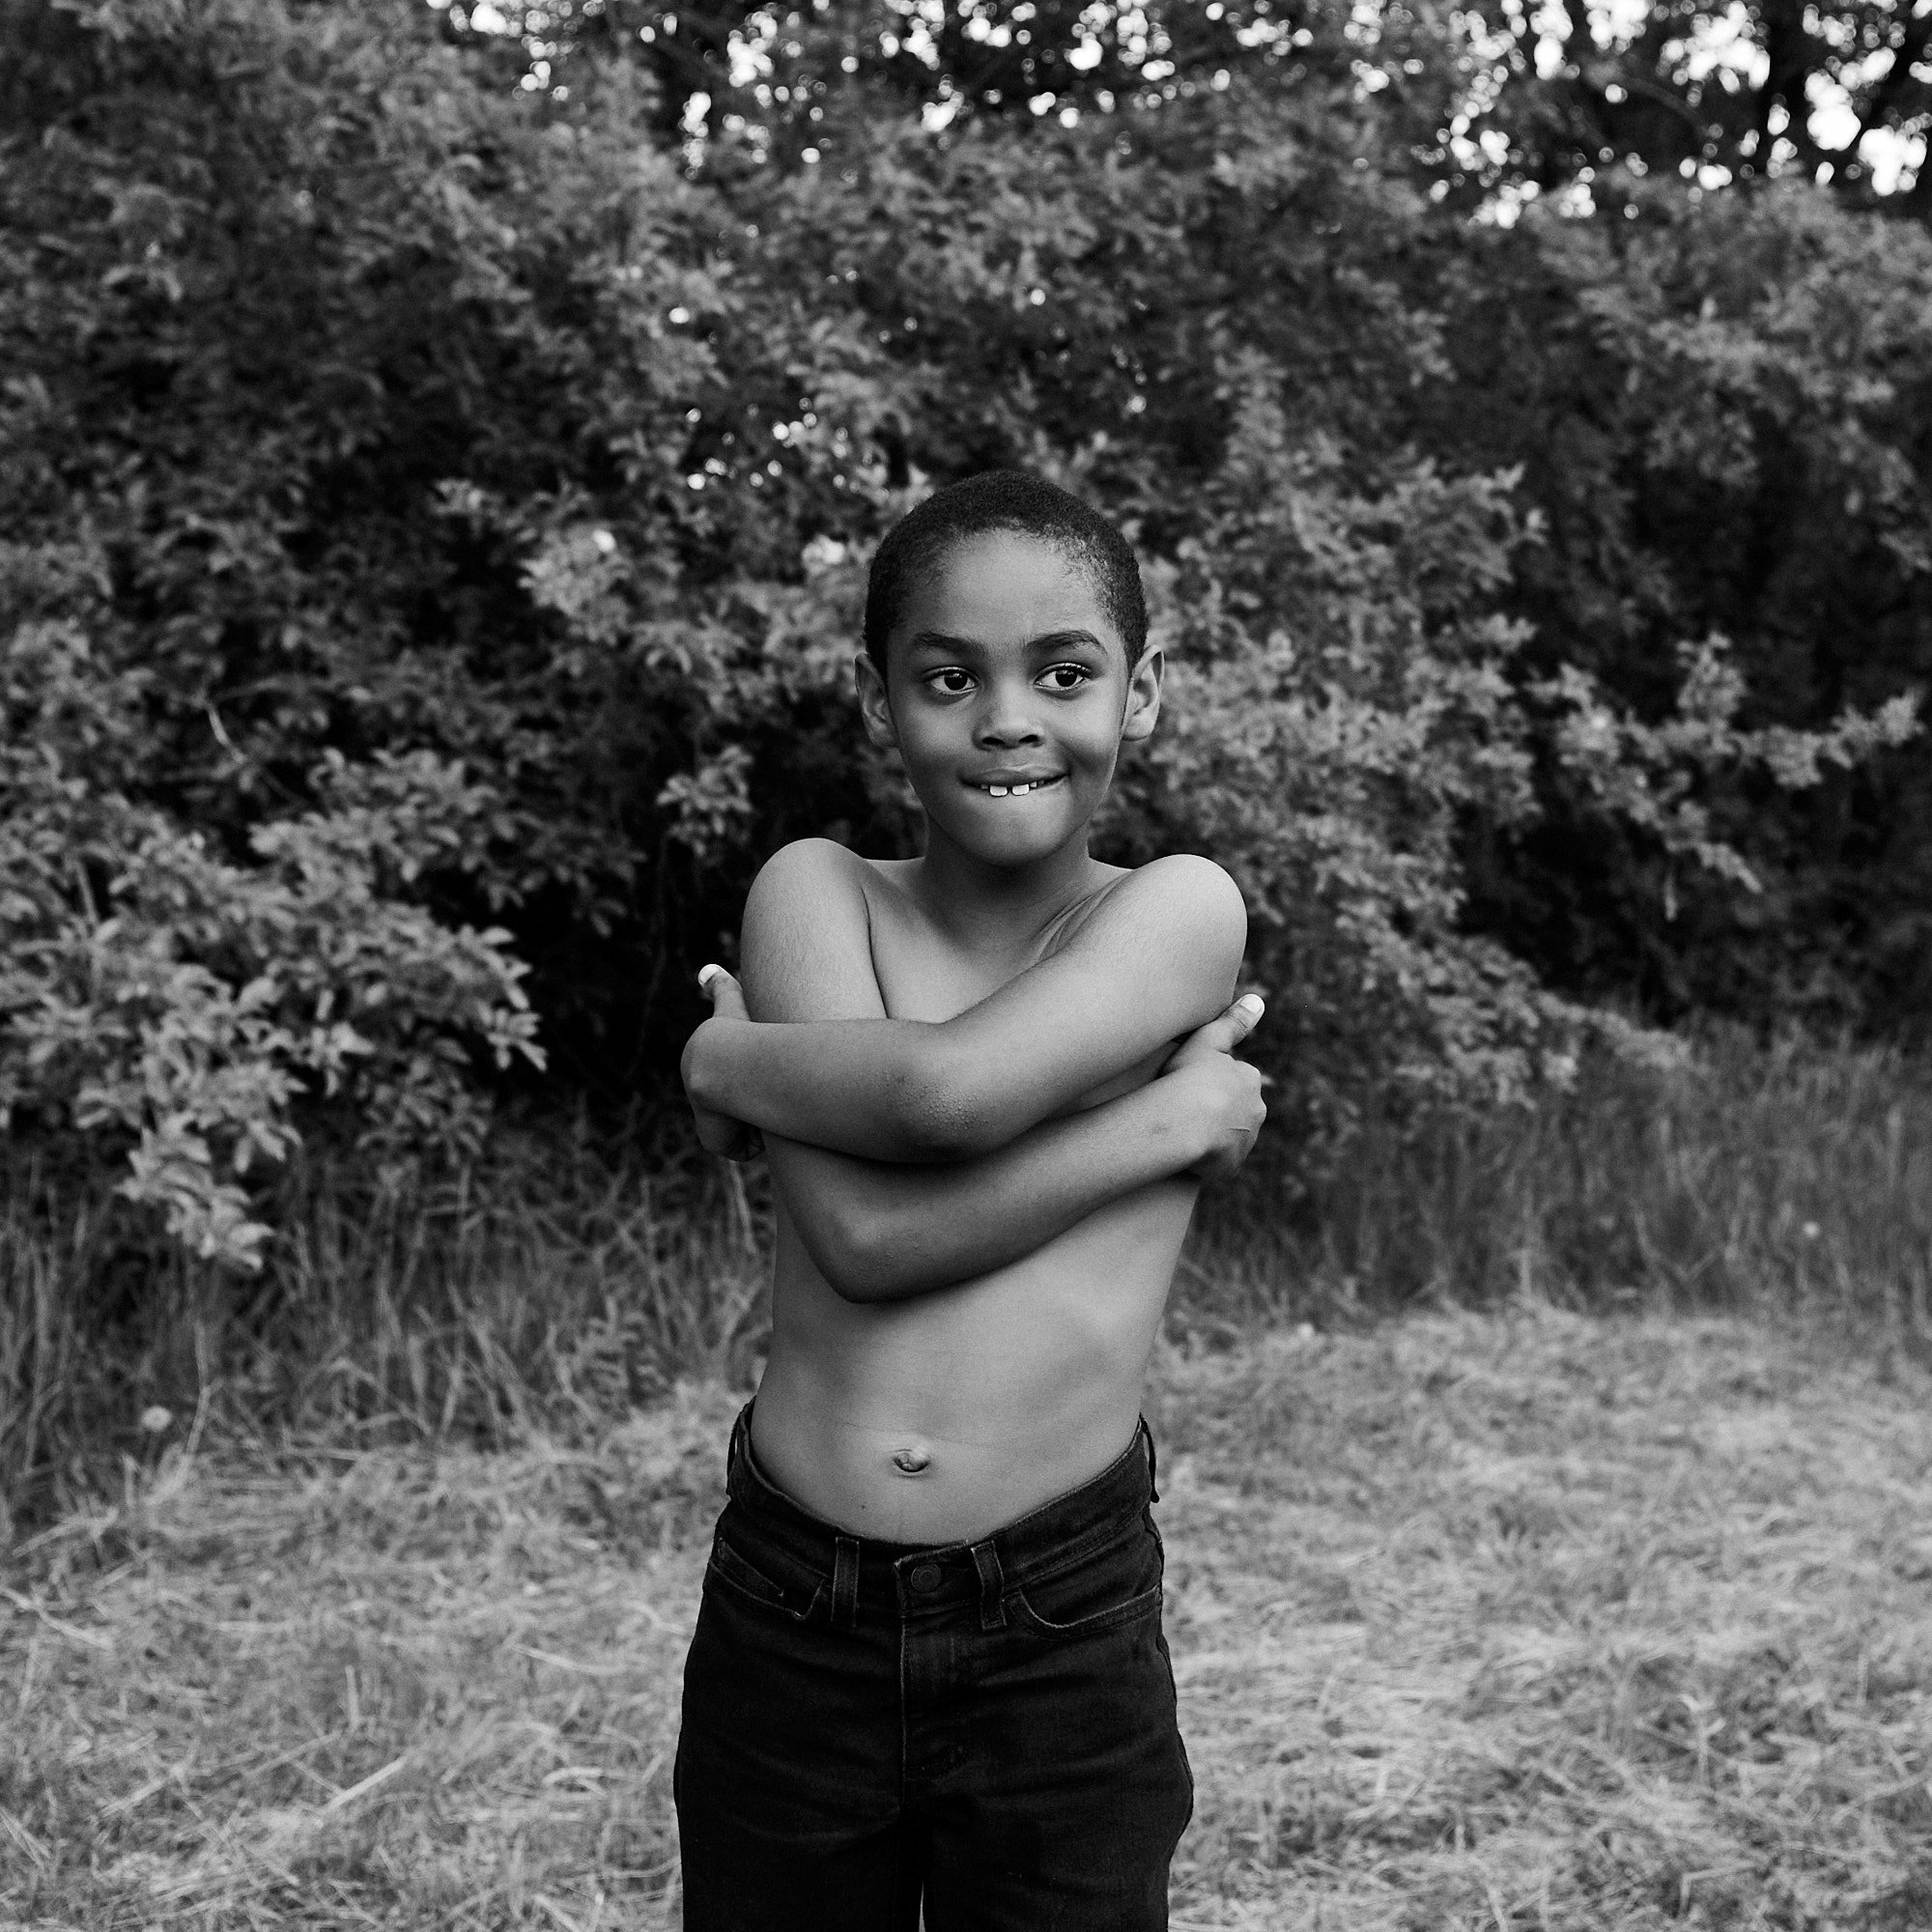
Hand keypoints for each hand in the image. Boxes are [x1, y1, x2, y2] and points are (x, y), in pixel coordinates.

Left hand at [684, 964, 764, 1162]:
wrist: (724, 1059)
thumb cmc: (737, 1031)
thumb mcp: (732, 1004)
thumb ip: (722, 988)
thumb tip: (706, 969)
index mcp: (700, 1065)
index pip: (726, 1078)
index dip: (747, 1077)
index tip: (764, 1075)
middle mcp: (700, 1092)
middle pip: (735, 1105)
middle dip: (756, 1103)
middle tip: (778, 1094)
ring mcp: (706, 1117)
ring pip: (742, 1126)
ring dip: (761, 1119)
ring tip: (778, 1105)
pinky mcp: (713, 1138)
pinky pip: (741, 1146)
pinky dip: (758, 1138)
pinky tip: (770, 1123)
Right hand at [1159, 993, 1267, 1182]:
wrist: (1182, 1122)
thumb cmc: (1189, 1077)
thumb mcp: (1207, 1040)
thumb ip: (1233, 1022)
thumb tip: (1258, 1000)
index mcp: (1250, 1080)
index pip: (1234, 1079)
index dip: (1211, 1081)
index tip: (1190, 1084)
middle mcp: (1256, 1110)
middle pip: (1237, 1109)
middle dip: (1218, 1109)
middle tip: (1186, 1108)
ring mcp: (1246, 1141)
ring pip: (1230, 1136)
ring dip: (1214, 1134)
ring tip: (1184, 1131)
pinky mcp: (1231, 1166)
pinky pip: (1220, 1162)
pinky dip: (1207, 1159)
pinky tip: (1186, 1153)